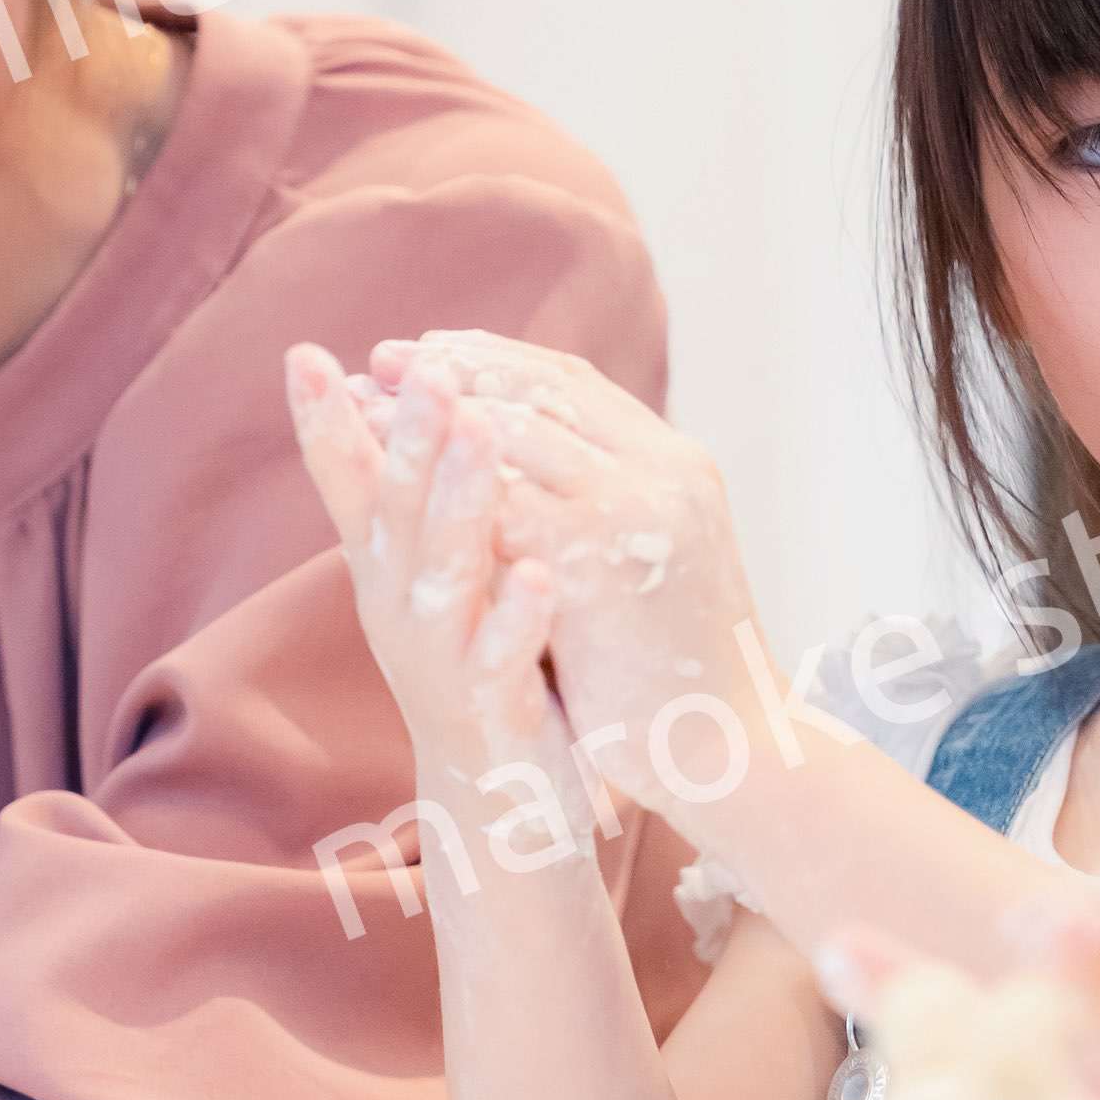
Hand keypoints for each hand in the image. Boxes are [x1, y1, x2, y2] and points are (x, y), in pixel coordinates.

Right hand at [287, 343, 560, 785]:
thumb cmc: (469, 667)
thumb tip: (387, 394)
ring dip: (460, 503)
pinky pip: (502, 660)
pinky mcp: (493, 712)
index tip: (303, 352)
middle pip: (394, 515)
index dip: (323, 423)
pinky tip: (536, 576)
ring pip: (445, 576)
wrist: (496, 805)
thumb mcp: (431, 577)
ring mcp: (442, 663)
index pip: (346, 484)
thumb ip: (413, 500)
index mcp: (385, 571)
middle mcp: (397, 611)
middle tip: (421, 371)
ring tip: (478, 437)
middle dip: (407, 439)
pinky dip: (515, 619)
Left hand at [365, 329, 773, 818]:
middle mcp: (663, 470)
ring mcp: (639, 513)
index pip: (570, 382)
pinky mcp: (606, 569)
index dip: (490, 359)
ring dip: (436, 418)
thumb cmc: (672, 662)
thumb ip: (597, 497)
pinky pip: (514, 508)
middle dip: (454, 370)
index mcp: (671, 460)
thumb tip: (517, 453)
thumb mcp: (641, 554)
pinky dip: (450, 488)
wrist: (731, 749)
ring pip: (521, 434)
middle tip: (382, 361)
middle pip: (542, 390)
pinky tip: (396, 481)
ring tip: (368, 409)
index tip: (422, 350)